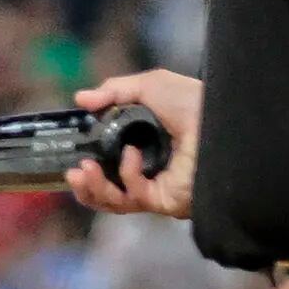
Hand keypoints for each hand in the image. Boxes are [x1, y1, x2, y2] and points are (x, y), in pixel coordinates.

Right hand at [64, 70, 201, 218]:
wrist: (217, 119)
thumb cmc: (192, 100)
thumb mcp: (149, 86)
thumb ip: (114, 91)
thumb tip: (81, 99)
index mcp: (143, 148)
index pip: (109, 166)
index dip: (88, 165)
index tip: (71, 155)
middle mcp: (149, 172)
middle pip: (107, 192)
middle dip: (85, 186)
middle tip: (72, 172)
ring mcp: (157, 188)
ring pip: (115, 202)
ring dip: (94, 189)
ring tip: (81, 171)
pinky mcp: (165, 200)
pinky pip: (135, 196)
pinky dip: (127, 175)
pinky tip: (131, 154)